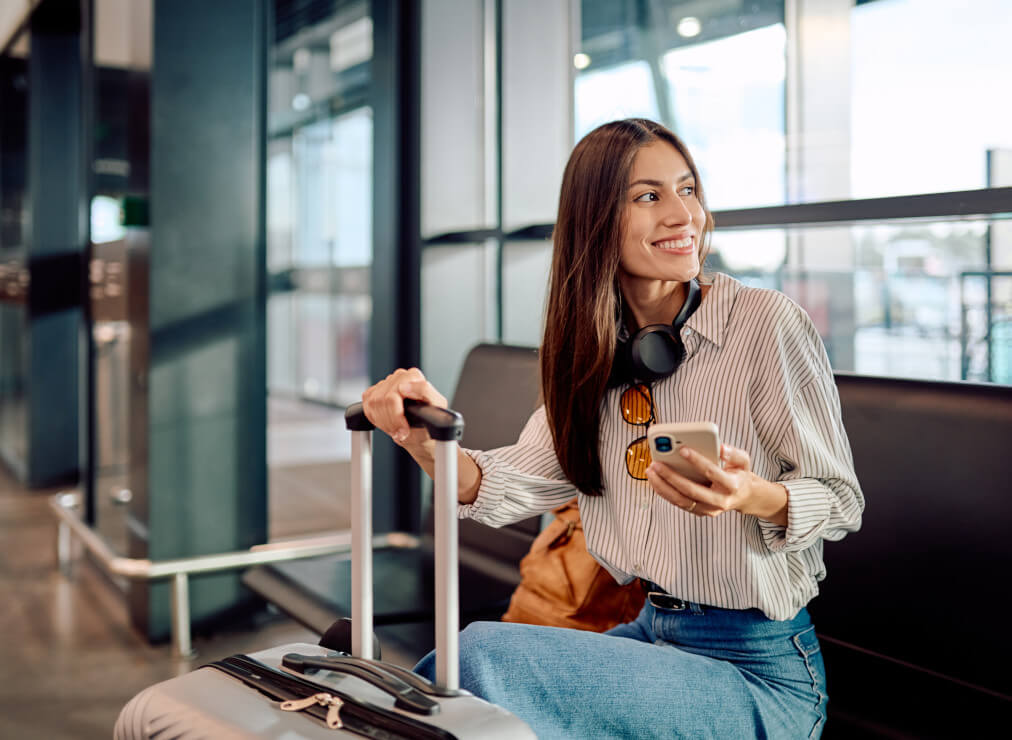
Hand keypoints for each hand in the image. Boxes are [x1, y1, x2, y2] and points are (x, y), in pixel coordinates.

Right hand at [361, 368, 447, 448]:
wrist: (421, 433)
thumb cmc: (430, 421)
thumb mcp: (437, 406)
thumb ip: (424, 391)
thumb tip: (403, 387)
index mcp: (413, 376)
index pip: (395, 393)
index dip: (397, 416)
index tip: (404, 430)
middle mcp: (398, 376)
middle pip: (382, 400)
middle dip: (390, 421)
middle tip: (400, 432)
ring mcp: (385, 384)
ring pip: (373, 403)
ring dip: (383, 422)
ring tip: (395, 429)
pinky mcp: (373, 392)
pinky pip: (366, 405)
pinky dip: (375, 418)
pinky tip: (387, 423)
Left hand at [645, 444, 788, 524]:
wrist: (743, 497)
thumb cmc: (739, 474)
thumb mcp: (743, 460)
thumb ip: (733, 453)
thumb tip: (720, 448)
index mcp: (731, 485)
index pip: (711, 472)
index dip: (696, 461)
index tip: (682, 449)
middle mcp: (719, 500)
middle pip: (690, 490)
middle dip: (671, 476)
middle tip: (656, 464)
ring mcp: (708, 509)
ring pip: (681, 500)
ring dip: (662, 486)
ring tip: (650, 471)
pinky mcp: (699, 512)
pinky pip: (678, 503)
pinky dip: (664, 492)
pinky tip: (655, 480)